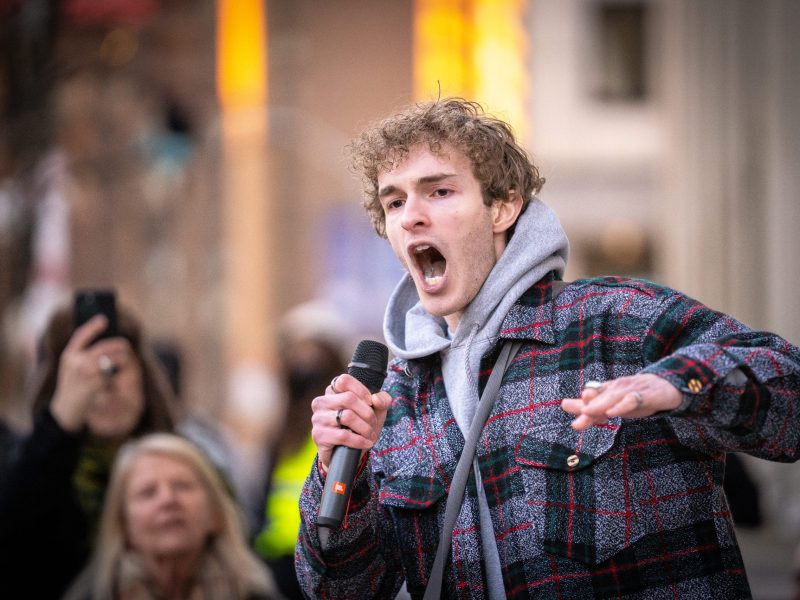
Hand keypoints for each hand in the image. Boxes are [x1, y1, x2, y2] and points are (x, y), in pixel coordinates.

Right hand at [50, 315, 131, 432]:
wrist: (64, 412)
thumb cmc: (72, 387)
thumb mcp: (72, 368)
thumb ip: (84, 356)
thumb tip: (108, 343)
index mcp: (68, 355)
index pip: (81, 335)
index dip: (93, 326)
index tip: (104, 319)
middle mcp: (75, 362)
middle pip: (103, 347)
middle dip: (118, 346)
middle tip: (126, 346)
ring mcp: (83, 375)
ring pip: (110, 361)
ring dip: (121, 360)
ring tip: (127, 360)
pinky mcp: (92, 386)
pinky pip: (111, 377)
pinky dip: (116, 376)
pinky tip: (117, 378)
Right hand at [310, 373, 391, 471]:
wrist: (348, 454)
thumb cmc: (360, 427)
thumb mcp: (375, 412)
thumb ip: (382, 400)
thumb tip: (376, 398)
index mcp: (332, 391)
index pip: (344, 380)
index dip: (361, 390)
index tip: (370, 402)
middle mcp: (322, 402)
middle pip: (349, 398)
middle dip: (367, 413)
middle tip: (373, 423)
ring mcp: (318, 418)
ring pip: (347, 416)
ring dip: (365, 428)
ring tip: (371, 435)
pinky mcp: (318, 435)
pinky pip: (343, 435)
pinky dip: (359, 440)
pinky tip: (366, 443)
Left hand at [561, 374, 681, 430]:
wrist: (668, 386)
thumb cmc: (636, 396)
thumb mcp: (614, 405)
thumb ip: (590, 410)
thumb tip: (564, 406)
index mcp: (609, 389)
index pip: (592, 395)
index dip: (580, 402)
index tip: (565, 405)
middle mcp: (618, 387)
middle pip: (600, 395)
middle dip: (586, 403)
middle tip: (570, 407)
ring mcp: (633, 390)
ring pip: (614, 396)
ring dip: (600, 402)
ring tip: (587, 411)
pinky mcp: (648, 396)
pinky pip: (634, 399)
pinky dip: (623, 405)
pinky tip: (613, 412)